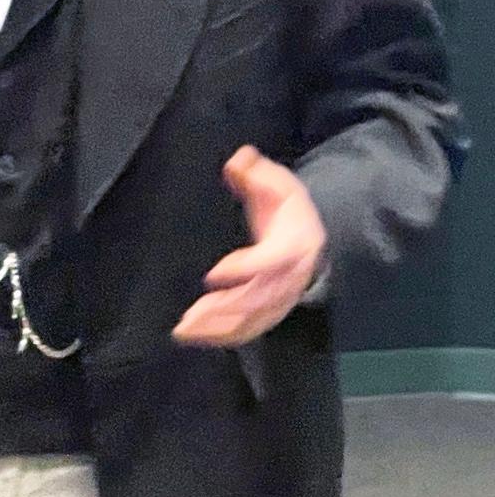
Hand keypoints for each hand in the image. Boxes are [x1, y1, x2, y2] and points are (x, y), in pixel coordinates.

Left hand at [172, 145, 326, 347]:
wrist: (312, 236)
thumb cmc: (288, 209)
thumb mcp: (277, 183)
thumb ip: (255, 172)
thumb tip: (238, 159)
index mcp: (293, 245)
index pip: (271, 261)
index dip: (244, 269)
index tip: (213, 275)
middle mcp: (289, 278)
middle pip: (257, 299)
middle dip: (223, 310)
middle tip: (188, 317)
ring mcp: (281, 299)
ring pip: (251, 320)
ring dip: (218, 329)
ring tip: (184, 330)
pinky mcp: (270, 311)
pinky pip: (249, 330)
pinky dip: (224, 336)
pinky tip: (197, 337)